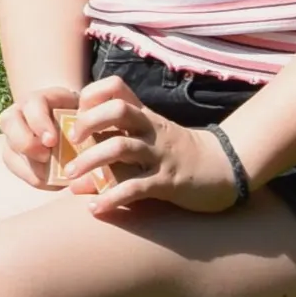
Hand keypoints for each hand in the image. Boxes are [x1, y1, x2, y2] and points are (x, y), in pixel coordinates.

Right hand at [0, 85, 75, 186]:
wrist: (64, 119)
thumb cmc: (77, 116)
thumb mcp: (82, 113)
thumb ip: (83, 123)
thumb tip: (84, 144)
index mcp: (37, 99)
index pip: (32, 105)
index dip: (39, 124)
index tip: (51, 141)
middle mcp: (17, 113)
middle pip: (9, 124)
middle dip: (27, 144)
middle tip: (46, 157)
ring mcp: (10, 135)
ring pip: (9, 151)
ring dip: (30, 166)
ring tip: (51, 175)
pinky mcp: (11, 154)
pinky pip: (16, 168)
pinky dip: (33, 178)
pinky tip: (51, 182)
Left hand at [56, 79, 247, 214]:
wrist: (223, 169)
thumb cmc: (178, 154)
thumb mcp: (153, 137)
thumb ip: (118, 143)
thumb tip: (76, 168)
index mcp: (145, 116)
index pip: (116, 88)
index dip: (92, 95)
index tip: (76, 113)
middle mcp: (152, 130)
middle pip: (117, 111)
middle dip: (88, 123)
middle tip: (72, 142)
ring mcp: (160, 154)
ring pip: (121, 147)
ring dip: (91, 161)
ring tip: (71, 179)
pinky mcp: (168, 181)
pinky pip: (136, 187)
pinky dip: (112, 197)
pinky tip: (95, 207)